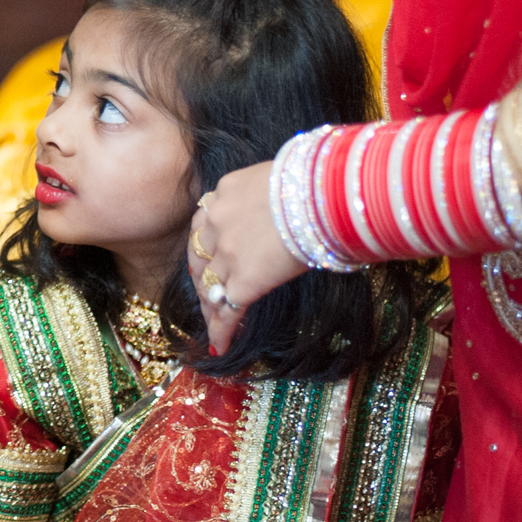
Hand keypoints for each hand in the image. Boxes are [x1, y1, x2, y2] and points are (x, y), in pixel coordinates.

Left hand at [186, 162, 306, 353]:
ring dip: (210, 307)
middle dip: (201, 278)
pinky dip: (221, 331)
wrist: (322, 195)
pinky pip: (227, 310)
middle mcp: (216, 222)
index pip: (204, 223)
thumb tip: (290, 203)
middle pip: (199, 257)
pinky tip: (219, 345)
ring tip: (212, 325)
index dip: (204, 245)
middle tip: (205, 296)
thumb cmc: (316, 181)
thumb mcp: (280, 176)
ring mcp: (227, 253)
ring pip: (209, 286)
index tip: (206, 257)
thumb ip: (270, 194)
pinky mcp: (244, 280)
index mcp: (224, 192)